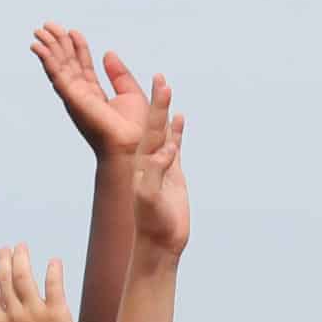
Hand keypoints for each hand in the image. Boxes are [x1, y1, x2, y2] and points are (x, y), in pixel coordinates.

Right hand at [0, 245, 84, 321]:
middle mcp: (14, 317)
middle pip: (4, 279)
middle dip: (3, 260)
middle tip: (7, 249)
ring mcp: (35, 314)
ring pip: (24, 276)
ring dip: (21, 257)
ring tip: (22, 247)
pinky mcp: (58, 314)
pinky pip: (54, 285)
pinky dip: (53, 270)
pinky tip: (54, 260)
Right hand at [31, 24, 147, 158]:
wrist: (134, 147)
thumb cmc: (136, 129)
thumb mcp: (131, 93)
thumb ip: (119, 74)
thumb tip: (108, 53)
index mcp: (94, 95)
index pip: (82, 67)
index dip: (77, 48)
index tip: (73, 31)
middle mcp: (81, 97)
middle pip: (67, 65)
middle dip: (58, 44)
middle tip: (48, 25)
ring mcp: (74, 98)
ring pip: (58, 68)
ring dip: (48, 48)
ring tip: (39, 30)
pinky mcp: (72, 99)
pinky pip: (57, 75)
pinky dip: (47, 60)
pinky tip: (39, 47)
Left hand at [130, 77, 188, 258]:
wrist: (159, 243)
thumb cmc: (151, 224)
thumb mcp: (150, 199)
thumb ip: (154, 175)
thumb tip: (164, 154)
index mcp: (142, 163)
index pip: (149, 129)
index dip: (154, 107)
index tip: (159, 86)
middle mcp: (149, 160)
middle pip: (155, 125)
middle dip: (158, 102)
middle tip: (161, 78)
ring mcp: (161, 166)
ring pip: (164, 132)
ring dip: (165, 111)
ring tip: (166, 88)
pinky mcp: (172, 175)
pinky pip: (175, 147)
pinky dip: (177, 132)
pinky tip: (180, 118)